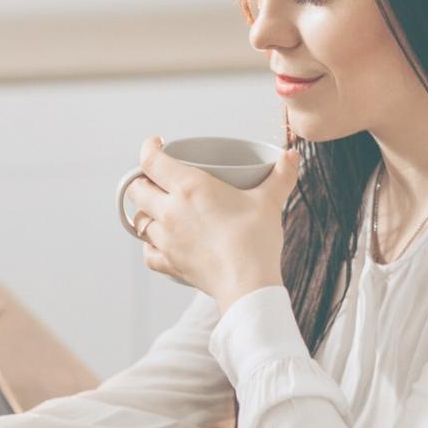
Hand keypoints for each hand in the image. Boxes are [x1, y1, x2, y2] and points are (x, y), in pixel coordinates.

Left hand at [125, 136, 299, 311]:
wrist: (248, 283)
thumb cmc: (255, 240)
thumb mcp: (269, 201)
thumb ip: (281, 176)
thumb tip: (292, 156)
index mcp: (189, 188)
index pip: (151, 161)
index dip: (148, 148)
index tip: (156, 144)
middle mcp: (170, 211)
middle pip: (136, 190)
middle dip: (141, 181)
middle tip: (156, 179)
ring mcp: (165, 239)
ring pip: (138, 221)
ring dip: (145, 212)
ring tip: (160, 210)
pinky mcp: (169, 263)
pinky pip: (148, 253)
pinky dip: (150, 246)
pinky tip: (160, 243)